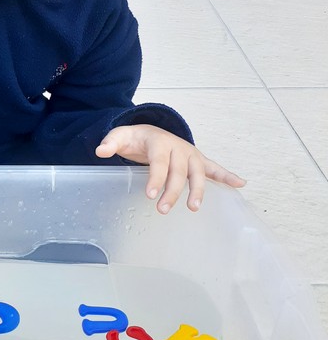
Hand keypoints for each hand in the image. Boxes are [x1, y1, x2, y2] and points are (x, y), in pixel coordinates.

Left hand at [95, 124, 245, 213]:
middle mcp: (178, 147)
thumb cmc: (136, 138)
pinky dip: (227, 175)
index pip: (159, 161)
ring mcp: (190, 154)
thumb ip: (110, 143)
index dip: (155, 178)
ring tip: (193, 208)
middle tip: (163, 209)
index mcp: (159, 141)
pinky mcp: (198, 160)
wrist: (150, 130)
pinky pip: (215, 168)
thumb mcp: (120, 136)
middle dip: (173, 191)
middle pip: (179, 171)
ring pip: (198, 173)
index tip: (150, 195)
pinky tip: (240, 184)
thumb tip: (100, 151)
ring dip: (198, 190)